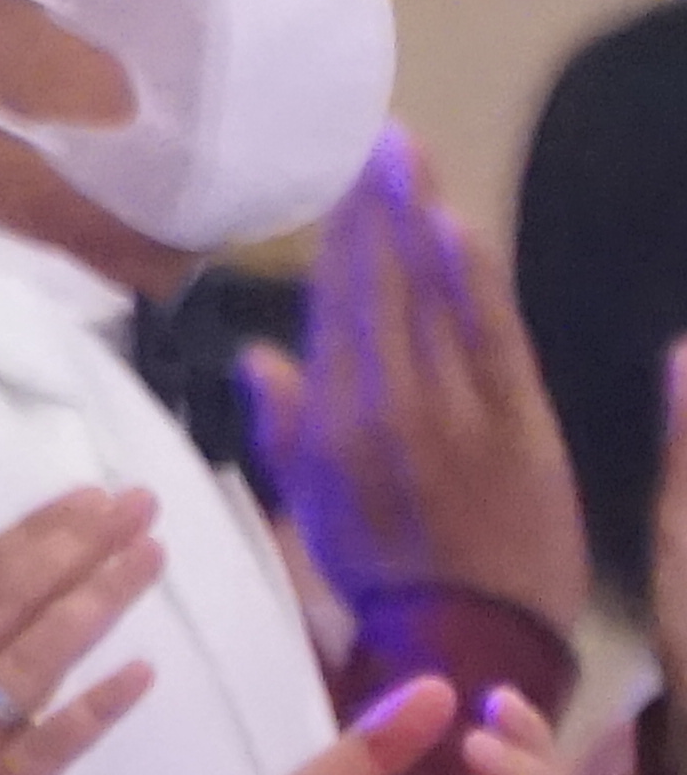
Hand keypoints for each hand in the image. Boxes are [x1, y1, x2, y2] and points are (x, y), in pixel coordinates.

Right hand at [0, 487, 168, 774]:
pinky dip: (94, 708)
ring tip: (151, 555)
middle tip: (136, 503)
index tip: (81, 500)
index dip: (27, 539)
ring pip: (31, 659)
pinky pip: (46, 751)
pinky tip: (143, 672)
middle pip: (2, 605)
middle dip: (74, 547)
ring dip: (96, 601)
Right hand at [247, 137, 594, 630]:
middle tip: (381, 137)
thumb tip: (256, 353)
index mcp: (334, 421)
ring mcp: (454, 410)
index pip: (334, 308)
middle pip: (379, 288)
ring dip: (418, 219)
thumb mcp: (312, 509)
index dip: (339, 239)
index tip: (343, 176)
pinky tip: (455, 223)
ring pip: (430, 298)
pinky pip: (490, 337)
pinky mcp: (518, 422)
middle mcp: (386, 404)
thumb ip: (286, 428)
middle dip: (377, 208)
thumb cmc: (387, 575)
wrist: (474, 637)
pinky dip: (472, 280)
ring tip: (412, 154)